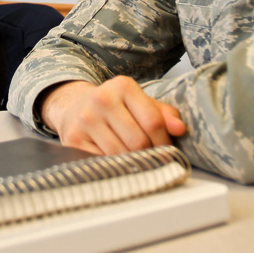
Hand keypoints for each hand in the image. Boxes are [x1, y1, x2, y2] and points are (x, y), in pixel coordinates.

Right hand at [39, 76, 185, 155]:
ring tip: (135, 159)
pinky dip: (114, 166)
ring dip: (133, 162)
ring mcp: (86, 119)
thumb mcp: (140, 103)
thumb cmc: (115, 107)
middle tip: (152, 158)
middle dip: (149, 154)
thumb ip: (164, 114)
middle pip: (138, 141)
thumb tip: (180, 129)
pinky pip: (102, 162)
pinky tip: (116, 161)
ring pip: (120, 154)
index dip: (165, 142)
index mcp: (123, 86)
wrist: (75, 106)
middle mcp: (102, 99)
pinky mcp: (73, 138)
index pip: (153, 122)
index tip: (167, 151)